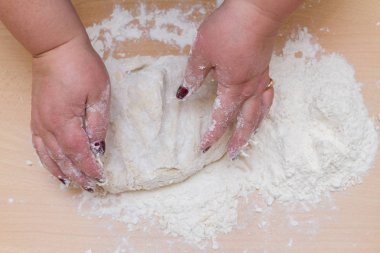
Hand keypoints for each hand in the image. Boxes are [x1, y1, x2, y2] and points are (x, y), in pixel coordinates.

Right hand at [31, 35, 109, 191]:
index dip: (90, 167)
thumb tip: (99, 146)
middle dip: (78, 175)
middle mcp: (48, 126)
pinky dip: (46, 160)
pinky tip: (53, 166)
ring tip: (73, 183)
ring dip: (62, 172)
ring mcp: (39, 122)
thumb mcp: (99, 93)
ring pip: (49, 156)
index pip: (79, 153)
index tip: (101, 178)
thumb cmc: (81, 67)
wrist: (56, 49)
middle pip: (63, 159)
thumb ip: (99, 122)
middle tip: (91, 186)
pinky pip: (39, 146)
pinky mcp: (36, 117)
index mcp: (66, 121)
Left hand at [177, 0, 279, 158]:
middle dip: (238, 140)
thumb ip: (194, 75)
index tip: (204, 147)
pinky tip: (263, 108)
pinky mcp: (266, 68)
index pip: (221, 118)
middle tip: (231, 155)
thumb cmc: (229, 28)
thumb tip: (183, 93)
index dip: (212, 134)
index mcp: (233, 87)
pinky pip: (269, 96)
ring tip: (249, 140)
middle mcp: (250, 88)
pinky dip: (265, 108)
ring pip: (260, 112)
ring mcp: (261, 78)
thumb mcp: (203, 52)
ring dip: (254, 129)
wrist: (258, 9)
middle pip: (246, 122)